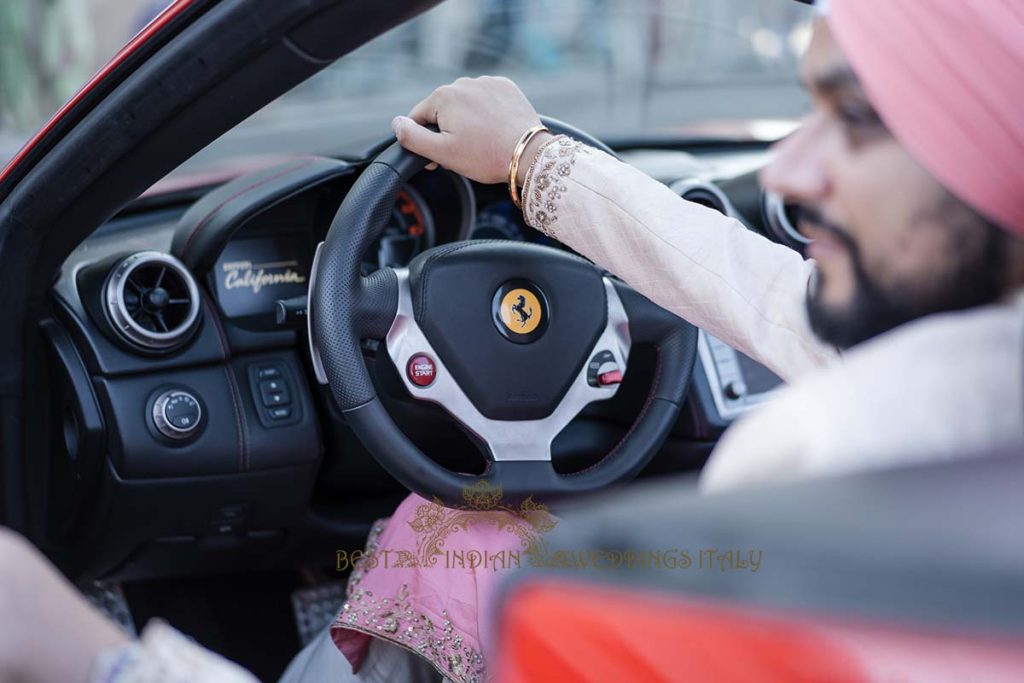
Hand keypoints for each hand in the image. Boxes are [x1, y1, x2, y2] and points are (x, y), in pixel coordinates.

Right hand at [392, 76, 552, 184]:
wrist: (528, 154)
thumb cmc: (486, 156)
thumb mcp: (442, 153)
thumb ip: (412, 137)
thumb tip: (396, 123)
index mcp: (444, 96)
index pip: (419, 117)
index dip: (424, 140)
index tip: (437, 158)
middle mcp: (463, 82)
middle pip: (443, 110)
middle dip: (447, 131)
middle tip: (462, 154)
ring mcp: (486, 82)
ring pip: (465, 105)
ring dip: (466, 121)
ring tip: (481, 143)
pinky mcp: (505, 87)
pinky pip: (486, 100)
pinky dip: (485, 113)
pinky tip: (493, 130)